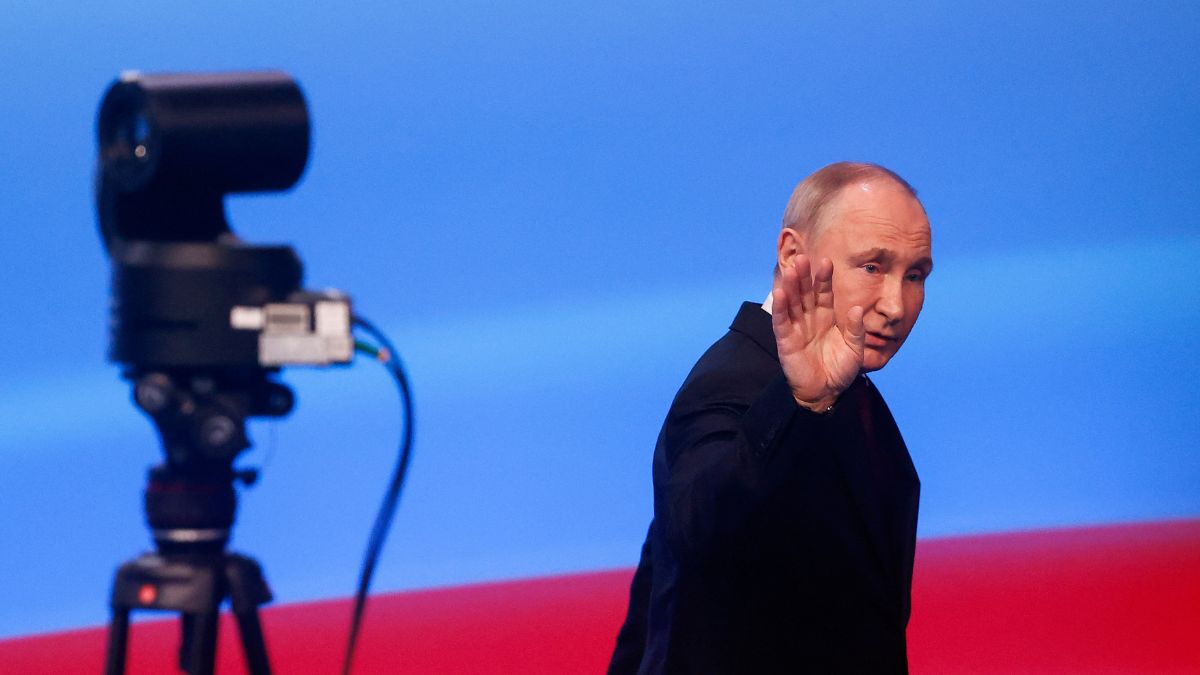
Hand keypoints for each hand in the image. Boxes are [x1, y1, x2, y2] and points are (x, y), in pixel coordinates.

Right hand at [771, 255, 864, 411]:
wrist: (826, 393)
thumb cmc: (841, 369)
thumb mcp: (855, 349)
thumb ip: (855, 329)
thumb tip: (856, 308)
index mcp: (827, 317)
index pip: (824, 293)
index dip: (824, 278)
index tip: (826, 261)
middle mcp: (810, 319)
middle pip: (805, 293)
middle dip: (804, 276)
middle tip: (802, 258)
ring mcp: (797, 328)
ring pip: (792, 303)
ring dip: (790, 287)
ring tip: (790, 270)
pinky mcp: (786, 341)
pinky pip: (782, 322)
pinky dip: (780, 308)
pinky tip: (779, 293)